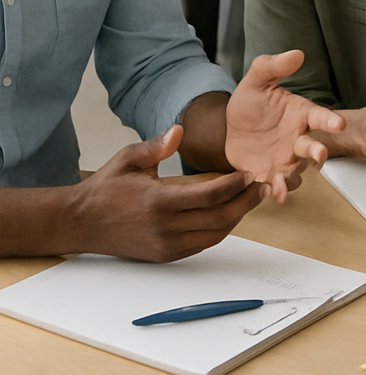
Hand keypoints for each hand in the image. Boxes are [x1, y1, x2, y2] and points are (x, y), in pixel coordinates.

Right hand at [70, 126, 261, 261]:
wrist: (81, 222)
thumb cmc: (106, 188)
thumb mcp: (129, 158)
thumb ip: (157, 145)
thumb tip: (179, 130)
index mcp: (159, 202)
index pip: (211, 196)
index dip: (236, 185)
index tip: (250, 173)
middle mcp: (165, 228)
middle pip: (220, 218)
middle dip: (246, 202)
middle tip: (263, 187)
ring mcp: (165, 245)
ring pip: (215, 234)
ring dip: (237, 217)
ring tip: (251, 198)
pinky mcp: (164, 255)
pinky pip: (202, 244)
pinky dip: (220, 230)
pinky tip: (229, 213)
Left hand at [224, 50, 345, 203]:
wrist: (230, 128)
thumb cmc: (251, 102)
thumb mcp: (257, 80)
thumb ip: (275, 66)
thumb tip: (297, 53)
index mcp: (300, 114)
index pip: (320, 116)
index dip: (330, 121)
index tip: (338, 124)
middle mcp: (297, 139)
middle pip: (313, 148)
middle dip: (318, 152)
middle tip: (320, 155)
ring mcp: (285, 160)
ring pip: (296, 172)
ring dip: (293, 179)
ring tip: (283, 184)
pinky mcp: (269, 175)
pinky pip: (276, 186)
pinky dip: (276, 192)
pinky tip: (273, 195)